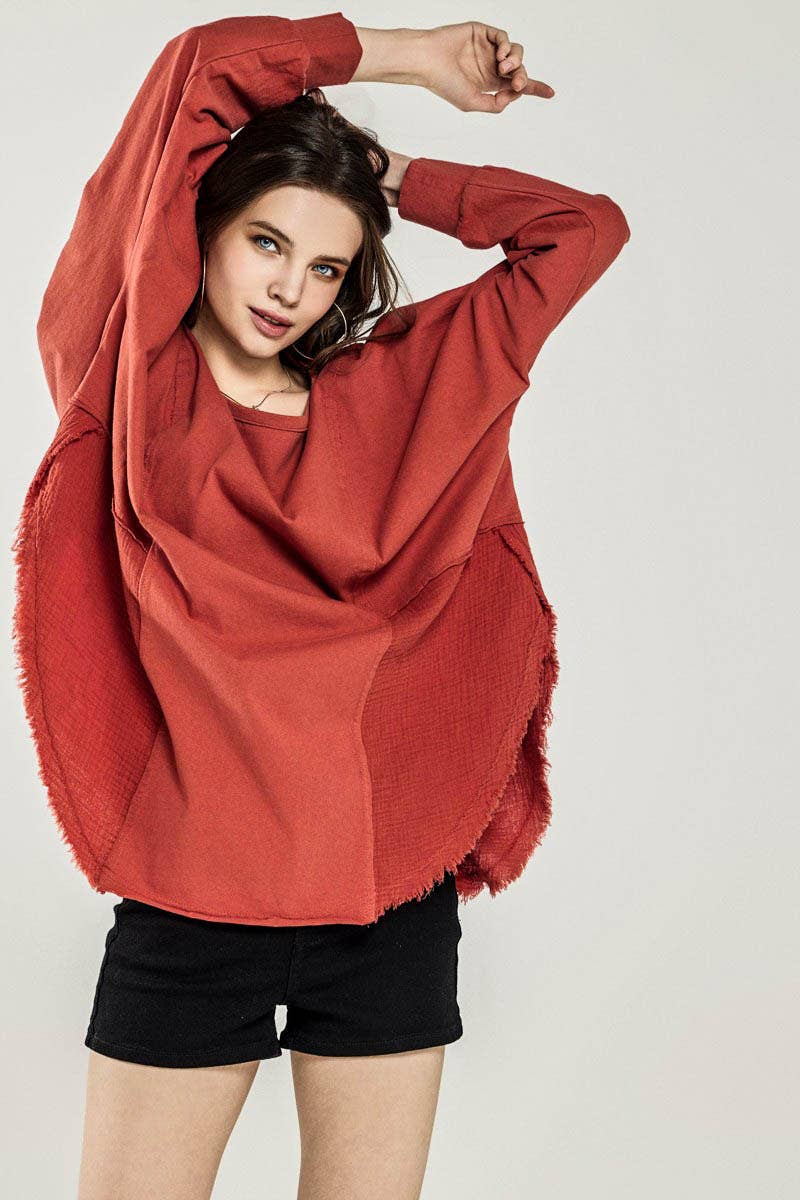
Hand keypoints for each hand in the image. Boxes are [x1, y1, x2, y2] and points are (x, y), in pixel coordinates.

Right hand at [417, 21, 554, 112]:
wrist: (427, 62)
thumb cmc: (444, 84)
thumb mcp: (473, 102)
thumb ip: (496, 104)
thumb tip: (514, 95)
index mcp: (489, 83)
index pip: (516, 86)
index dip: (534, 88)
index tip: (551, 93)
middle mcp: (490, 66)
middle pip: (519, 70)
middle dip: (522, 77)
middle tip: (516, 83)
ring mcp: (487, 49)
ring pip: (516, 53)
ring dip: (516, 61)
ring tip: (504, 67)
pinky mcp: (482, 33)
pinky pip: (504, 38)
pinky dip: (507, 46)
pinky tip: (500, 55)